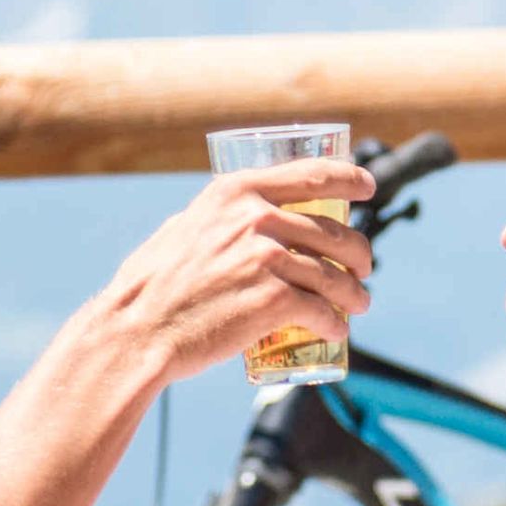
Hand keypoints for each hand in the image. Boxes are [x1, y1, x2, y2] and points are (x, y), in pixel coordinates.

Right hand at [102, 158, 374, 384]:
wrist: (137, 331)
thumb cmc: (152, 285)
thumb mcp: (185, 227)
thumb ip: (221, 218)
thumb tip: (245, 216)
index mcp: (237, 191)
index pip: (313, 173)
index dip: (351, 178)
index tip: (369, 186)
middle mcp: (257, 218)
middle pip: (333, 231)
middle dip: (359, 252)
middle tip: (362, 268)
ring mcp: (269, 259)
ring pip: (334, 276)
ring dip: (355, 294)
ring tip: (359, 304)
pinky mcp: (275, 301)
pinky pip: (322, 313)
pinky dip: (335, 325)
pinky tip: (336, 331)